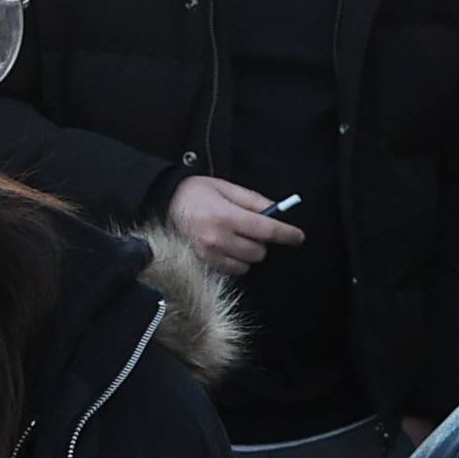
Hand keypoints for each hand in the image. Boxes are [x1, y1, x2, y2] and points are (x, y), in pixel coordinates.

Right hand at [165, 173, 302, 267]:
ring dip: (247, 253)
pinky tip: (223, 247)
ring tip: (234, 238)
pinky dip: (233, 261)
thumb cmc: (194, 192)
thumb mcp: (225, 187)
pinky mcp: (202, 265)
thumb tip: (277, 211)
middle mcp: (218, 239)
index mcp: (225, 216)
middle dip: (261, 241)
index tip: (298, 236)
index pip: (266, 230)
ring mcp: (208, 255)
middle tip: (250, 228)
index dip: (287, 234)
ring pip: (246, 264)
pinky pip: (230, 270)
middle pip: (258, 251)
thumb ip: (252, 200)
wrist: (160, 203)